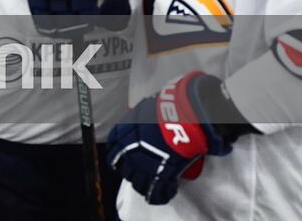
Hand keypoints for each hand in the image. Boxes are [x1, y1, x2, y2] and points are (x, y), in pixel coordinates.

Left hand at [108, 72, 244, 205]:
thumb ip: (144, 114)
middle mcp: (130, 148)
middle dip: (129, 169)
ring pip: (137, 181)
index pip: (114, 144)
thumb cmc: (170, 106)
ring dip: (142, 183)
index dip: (118, 151)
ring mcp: (144, 163)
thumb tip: (147, 111)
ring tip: (149, 184)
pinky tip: (163, 193)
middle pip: (122, 165)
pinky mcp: (161, 174)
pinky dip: (159, 194)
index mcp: (126, 130)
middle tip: (137, 171)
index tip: (123, 155)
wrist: (186, 116)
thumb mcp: (149, 107)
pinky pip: (155, 191)